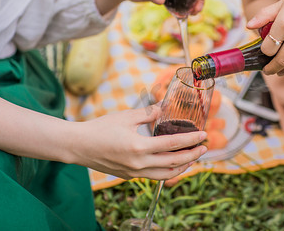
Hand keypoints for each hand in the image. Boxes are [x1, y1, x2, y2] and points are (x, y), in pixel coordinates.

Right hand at [71, 104, 207, 180]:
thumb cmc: (101, 128)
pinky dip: (167, 171)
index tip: (204, 135)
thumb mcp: (126, 117)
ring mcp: (134, 173)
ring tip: (191, 158)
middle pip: (174, 162)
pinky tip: (172, 163)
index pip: (173, 144)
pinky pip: (154, 176)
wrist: (79, 146)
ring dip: (182, 166)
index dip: (191, 140)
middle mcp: (139, 164)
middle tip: (203, 148)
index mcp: (139, 147)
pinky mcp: (129, 176)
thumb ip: (148, 113)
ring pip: (165, 174)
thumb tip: (163, 108)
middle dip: (192, 155)